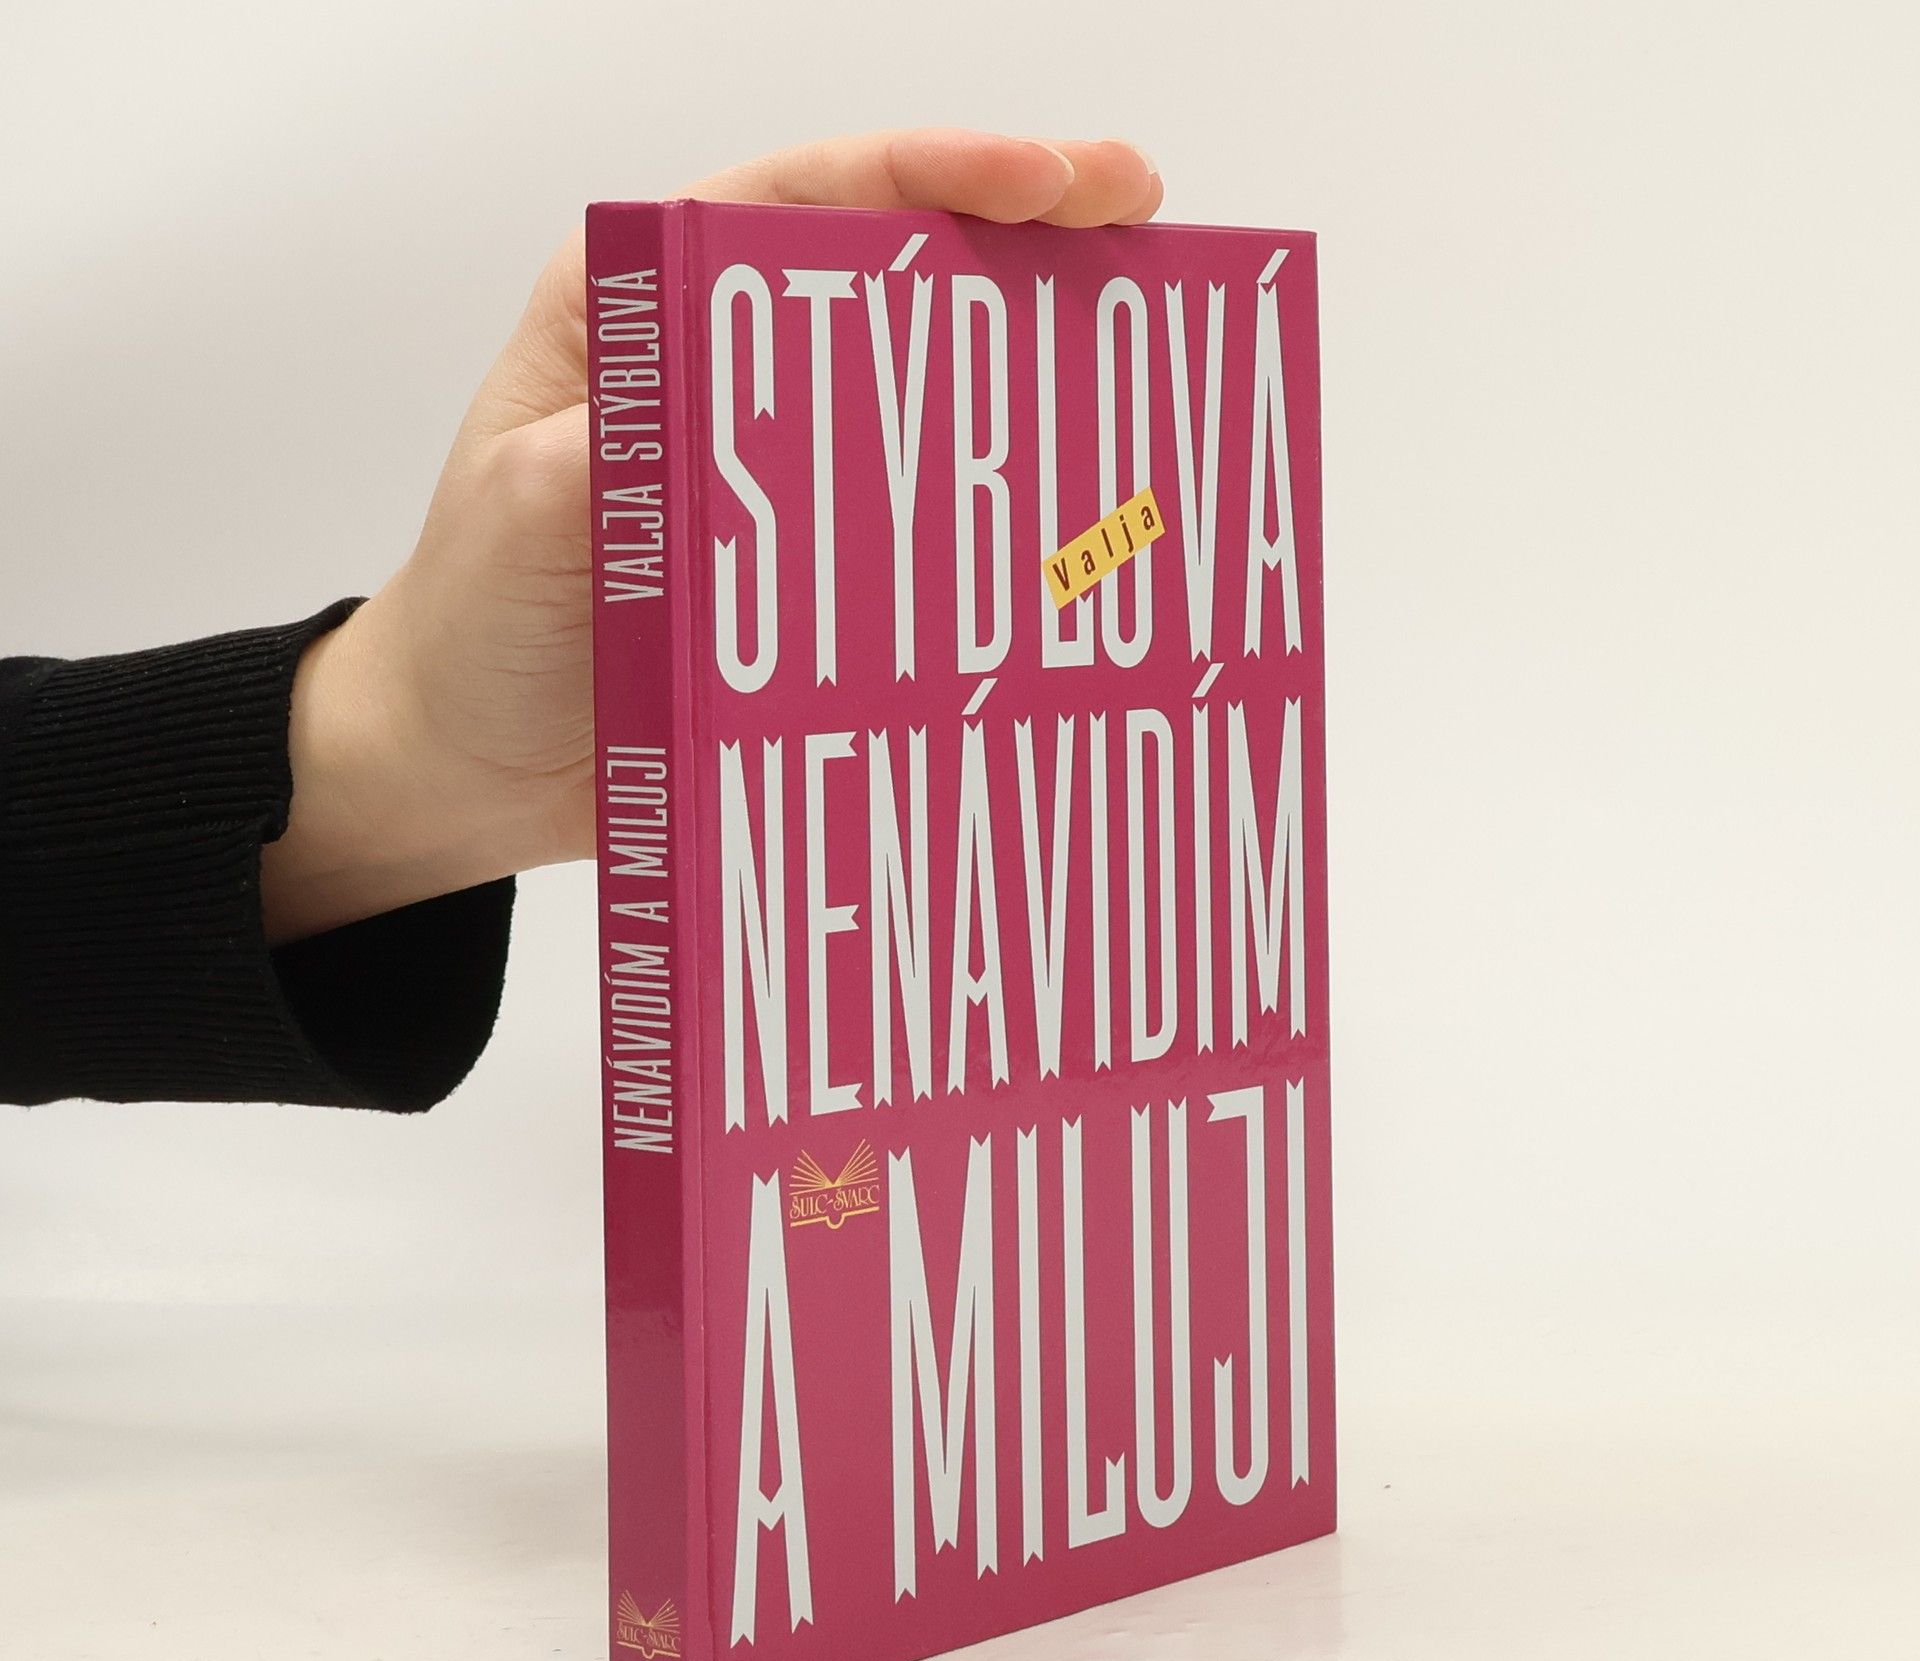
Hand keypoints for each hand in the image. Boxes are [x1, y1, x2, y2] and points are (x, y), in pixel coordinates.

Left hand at [262, 128, 1163, 943]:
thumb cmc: (476, 624)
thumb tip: (703, 421)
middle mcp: (732, 371)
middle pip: (901, 271)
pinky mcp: (818, 568)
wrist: (472, 766)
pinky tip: (1080, 510)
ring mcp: (784, 472)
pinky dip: (1003, 509)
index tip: (1056, 181)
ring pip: (932, 390)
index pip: (811, 198)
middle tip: (1150, 228)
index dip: (942, 171)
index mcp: (649, 307)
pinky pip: (927, 520)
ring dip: (1037, 365)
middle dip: (1030, 238)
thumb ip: (604, 460)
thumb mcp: (516, 520)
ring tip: (1151, 348)